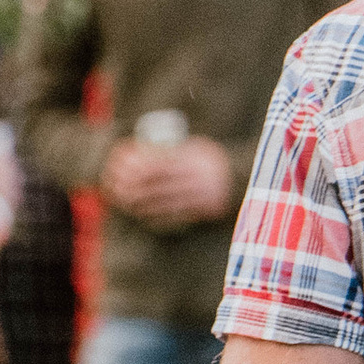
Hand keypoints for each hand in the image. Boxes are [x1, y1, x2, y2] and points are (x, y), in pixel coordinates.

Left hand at [105, 136, 234, 228]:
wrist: (242, 179)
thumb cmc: (212, 160)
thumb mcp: (197, 149)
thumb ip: (174, 151)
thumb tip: (142, 153)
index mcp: (197, 159)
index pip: (164, 164)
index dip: (142, 167)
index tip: (127, 168)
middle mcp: (200, 178)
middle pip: (163, 184)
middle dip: (139, 187)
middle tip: (120, 187)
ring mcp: (204, 195)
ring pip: (168, 201)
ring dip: (145, 203)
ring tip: (127, 202)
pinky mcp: (206, 210)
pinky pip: (178, 214)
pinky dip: (159, 214)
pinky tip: (144, 214)